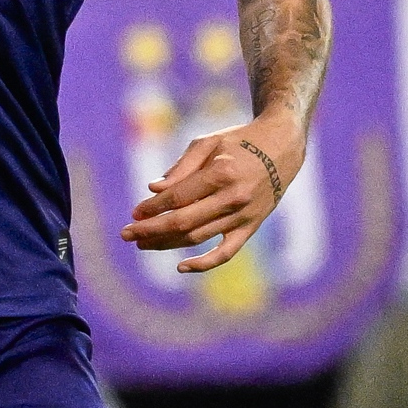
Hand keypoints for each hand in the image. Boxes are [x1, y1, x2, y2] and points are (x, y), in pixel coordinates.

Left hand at [123, 116, 300, 272]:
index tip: (134, 213)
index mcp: (221, 174)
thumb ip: (181, 168)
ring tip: (142, 244)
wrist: (282, 147)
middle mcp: (234, 198)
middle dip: (151, 229)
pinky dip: (205, 263)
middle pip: (184, 221)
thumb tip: (154, 189)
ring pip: (199, 237)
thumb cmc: (239, 141)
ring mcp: (244, 215)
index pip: (178, 198)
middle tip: (126, 234)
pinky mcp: (252, 226)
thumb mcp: (207, 143)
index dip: (153, 208)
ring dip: (167, 243)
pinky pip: (227, 252)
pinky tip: (182, 266)